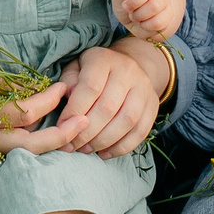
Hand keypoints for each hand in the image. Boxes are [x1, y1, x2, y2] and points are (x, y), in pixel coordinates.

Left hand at [0, 43, 162, 159]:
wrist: (132, 65)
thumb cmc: (94, 70)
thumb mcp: (76, 68)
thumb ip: (67, 83)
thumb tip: (63, 102)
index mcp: (103, 60)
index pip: (89, 88)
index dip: (74, 111)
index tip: (60, 128)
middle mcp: (127, 72)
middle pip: (108, 107)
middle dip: (86, 132)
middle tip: (71, 146)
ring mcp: (144, 88)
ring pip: (126, 121)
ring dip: (103, 141)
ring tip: (86, 150)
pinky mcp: (153, 105)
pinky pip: (141, 131)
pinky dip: (122, 147)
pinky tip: (105, 153)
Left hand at [113, 0, 183, 41]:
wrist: (140, 19)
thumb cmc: (128, 5)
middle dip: (133, 2)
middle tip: (127, 8)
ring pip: (155, 5)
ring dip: (139, 15)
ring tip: (135, 17)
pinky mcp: (169, 14)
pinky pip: (159, 21)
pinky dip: (147, 26)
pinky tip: (143, 24)